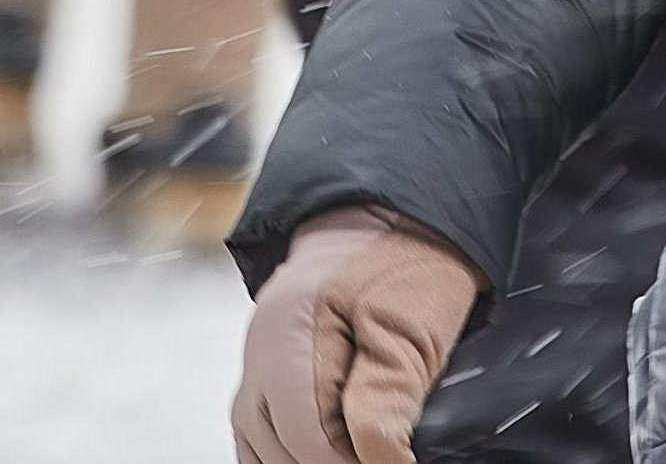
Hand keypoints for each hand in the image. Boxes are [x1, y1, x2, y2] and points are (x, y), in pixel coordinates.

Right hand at [231, 205, 482, 463]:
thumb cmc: (404, 264)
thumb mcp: (410, 328)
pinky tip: (327, 452)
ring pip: (264, 453)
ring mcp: (254, 367)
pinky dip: (288, 456)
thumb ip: (386, 398)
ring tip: (360, 449)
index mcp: (288, 335)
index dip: (356, 462)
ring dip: (308, 458)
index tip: (398, 460)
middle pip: (283, 451)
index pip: (309, 438)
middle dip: (334, 458)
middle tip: (383, 451)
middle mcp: (258, 354)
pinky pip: (259, 442)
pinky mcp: (262, 379)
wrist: (389, 224)